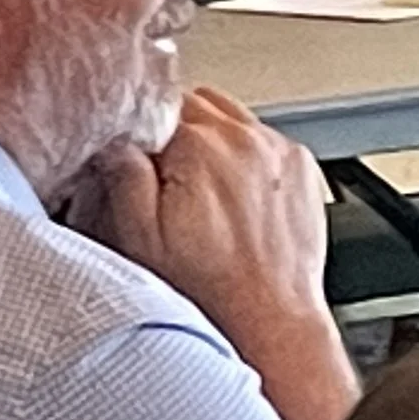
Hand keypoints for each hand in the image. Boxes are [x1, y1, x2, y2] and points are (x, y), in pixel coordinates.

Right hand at [91, 87, 327, 325]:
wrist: (271, 317)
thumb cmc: (210, 288)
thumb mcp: (142, 237)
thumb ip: (125, 177)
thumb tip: (117, 140)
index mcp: (199, 145)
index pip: (159, 102)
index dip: (142, 131)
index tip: (140, 156)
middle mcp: (243, 137)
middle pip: (197, 103)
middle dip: (177, 129)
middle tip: (168, 175)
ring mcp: (278, 149)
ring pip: (234, 116)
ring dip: (214, 137)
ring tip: (204, 187)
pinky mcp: (301, 165)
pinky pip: (267, 139)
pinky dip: (250, 155)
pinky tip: (237, 194)